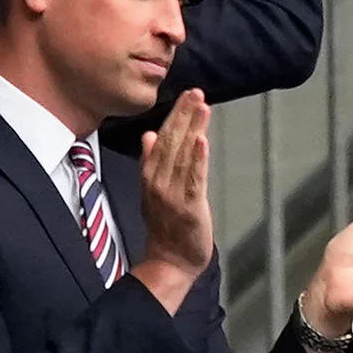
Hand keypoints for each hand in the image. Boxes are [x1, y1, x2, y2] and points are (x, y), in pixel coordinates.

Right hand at [130, 91, 212, 311]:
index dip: (174, 116)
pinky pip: (193, 179)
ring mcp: (173, 194)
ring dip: (192, 129)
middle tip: (196, 92)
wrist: (169, 260)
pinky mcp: (189, 207)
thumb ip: (151, 161)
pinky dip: (198, 159)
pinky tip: (203, 140)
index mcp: (150, 175)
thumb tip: (148, 135)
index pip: (162, 139)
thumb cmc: (165, 226)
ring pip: (183, 156)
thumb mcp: (152, 190)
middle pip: (171, 142)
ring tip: (202, 107)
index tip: (186, 95)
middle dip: (184, 115)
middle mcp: (158, 181)